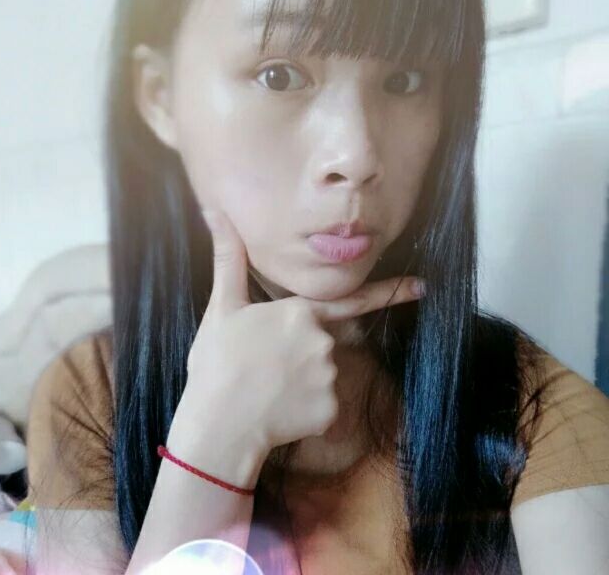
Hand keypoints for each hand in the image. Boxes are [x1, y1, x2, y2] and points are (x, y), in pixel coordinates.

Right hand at [181, 208, 423, 454]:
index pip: (351, 299)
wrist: (217, 426)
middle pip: (323, 344)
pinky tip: (278, 412)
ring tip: (265, 390)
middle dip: (301, 355)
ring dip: (300, 384)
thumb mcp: (222, 307)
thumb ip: (229, 259)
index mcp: (302, 312)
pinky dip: (303, 411)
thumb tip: (215, 211)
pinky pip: (322, 407)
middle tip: (264, 369)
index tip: (422, 286)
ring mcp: (330, 377)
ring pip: (322, 377)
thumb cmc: (217, 362)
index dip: (390, 291)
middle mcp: (324, 341)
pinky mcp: (330, 411)